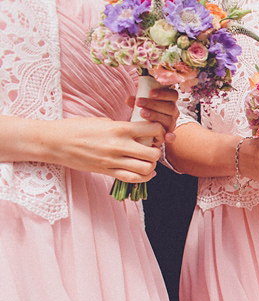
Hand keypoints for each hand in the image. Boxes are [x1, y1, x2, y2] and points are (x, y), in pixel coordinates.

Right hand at [46, 117, 164, 182]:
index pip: (153, 130)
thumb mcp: (103, 121)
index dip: (159, 132)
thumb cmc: (77, 128)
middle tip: (152, 149)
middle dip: (156, 151)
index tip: (156, 134)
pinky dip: (144, 178)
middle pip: (153, 153)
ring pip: (146, 168)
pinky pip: (132, 179)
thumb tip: (140, 133)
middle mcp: (119, 145)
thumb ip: (123, 127)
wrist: (56, 142)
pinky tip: (146, 173)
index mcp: (119, 128)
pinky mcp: (107, 172)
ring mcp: (113, 161)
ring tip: (146, 161)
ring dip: (150, 165)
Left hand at [128, 87, 179, 143]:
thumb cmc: (144, 111)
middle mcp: (173, 112)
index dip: (163, 94)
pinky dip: (170, 137)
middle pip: (170, 107)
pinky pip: (172, 137)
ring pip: (169, 120)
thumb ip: (136, 100)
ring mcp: (171, 124)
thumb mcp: (140, 104)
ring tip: (142, 113)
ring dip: (155, 116)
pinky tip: (166, 136)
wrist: (144, 128)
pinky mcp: (168, 136)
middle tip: (139, 102)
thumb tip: (129, 99)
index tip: (151, 93)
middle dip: (154, 104)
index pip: (173, 95)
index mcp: (169, 101)